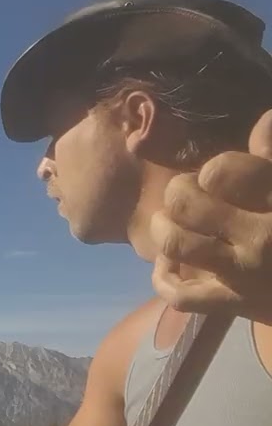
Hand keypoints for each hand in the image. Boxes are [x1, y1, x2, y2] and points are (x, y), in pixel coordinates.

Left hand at [152, 108, 271, 322]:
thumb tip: (264, 120)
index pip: (220, 171)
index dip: (214, 170)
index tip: (220, 178)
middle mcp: (260, 235)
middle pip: (185, 201)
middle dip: (180, 191)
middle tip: (191, 196)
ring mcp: (245, 273)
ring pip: (175, 242)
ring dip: (164, 228)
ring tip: (172, 222)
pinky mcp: (236, 304)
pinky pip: (180, 295)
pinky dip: (164, 278)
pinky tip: (170, 263)